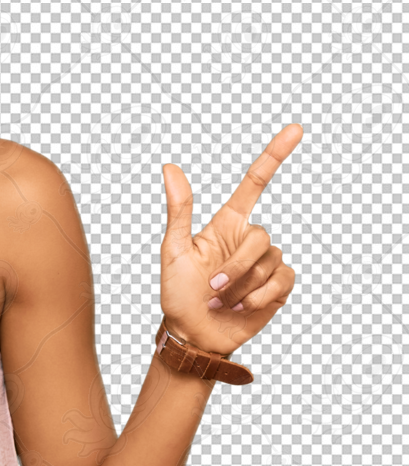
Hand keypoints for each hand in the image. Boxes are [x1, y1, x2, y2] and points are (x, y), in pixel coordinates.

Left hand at [158, 124, 301, 355]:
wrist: (193, 335)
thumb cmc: (178, 294)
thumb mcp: (173, 251)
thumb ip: (178, 211)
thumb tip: (169, 167)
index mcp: (226, 225)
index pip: (255, 183)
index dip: (275, 155)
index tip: (296, 129)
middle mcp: (248, 240)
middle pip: (261, 237)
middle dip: (237, 266)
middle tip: (213, 288)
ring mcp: (265, 264)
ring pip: (271, 262)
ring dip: (243, 286)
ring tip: (222, 301)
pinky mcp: (277, 287)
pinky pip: (282, 281)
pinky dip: (261, 297)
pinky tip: (243, 307)